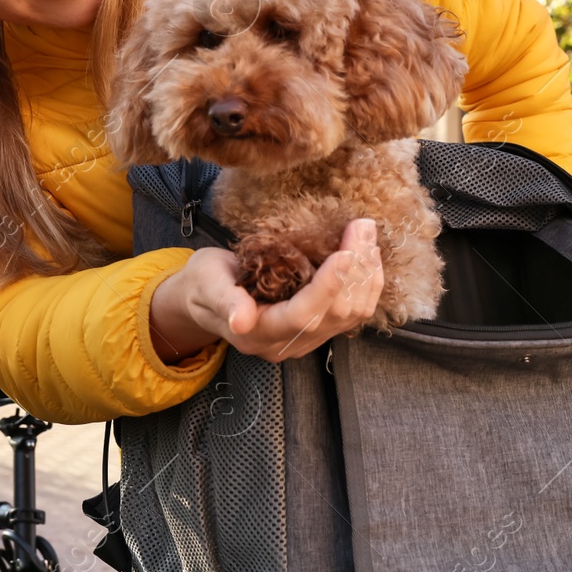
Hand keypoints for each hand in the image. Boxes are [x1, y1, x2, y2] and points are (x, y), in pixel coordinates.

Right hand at [149, 219, 383, 363]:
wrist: (205, 298)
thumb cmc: (203, 284)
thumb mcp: (205, 284)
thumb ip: (224, 300)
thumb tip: (240, 321)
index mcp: (257, 335)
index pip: (303, 316)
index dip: (328, 287)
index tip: (345, 253)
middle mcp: (286, 344)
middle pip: (335, 314)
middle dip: (355, 271)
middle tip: (363, 227)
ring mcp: (306, 339)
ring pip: (351, 314)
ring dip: (367, 275)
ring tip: (367, 235)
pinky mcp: (318, 329)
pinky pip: (353, 311)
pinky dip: (366, 282)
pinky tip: (367, 254)